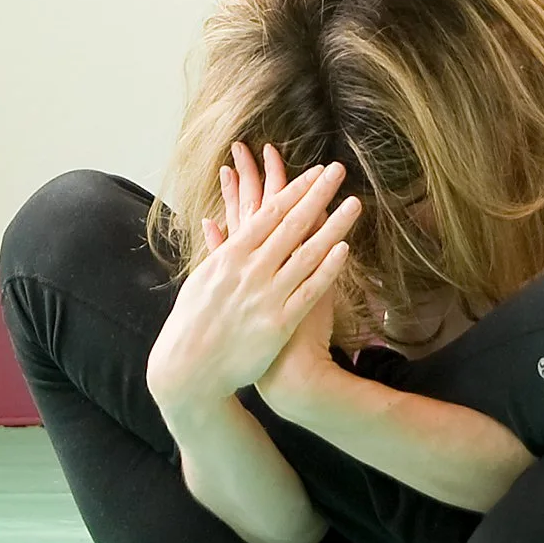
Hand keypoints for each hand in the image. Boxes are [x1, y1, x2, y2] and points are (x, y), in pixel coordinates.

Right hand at [147, 146, 359, 420]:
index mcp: (230, 256)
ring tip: (354, 204)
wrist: (189, 371)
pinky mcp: (279, 323)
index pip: (268, 213)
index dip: (294, 190)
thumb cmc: (191, 325)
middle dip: (317, 194)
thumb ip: (216, 251)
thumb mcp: (200, 280)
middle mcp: (251, 270)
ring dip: (333, 226)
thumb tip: (217, 224)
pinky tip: (345, 249)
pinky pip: (309, 290)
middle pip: (292, 224)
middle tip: (338, 171)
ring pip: (307, 253)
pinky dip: (327, 268)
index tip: (314, 173)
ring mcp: (267, 295)